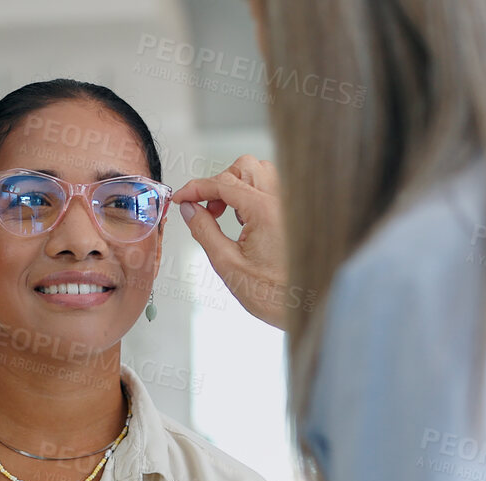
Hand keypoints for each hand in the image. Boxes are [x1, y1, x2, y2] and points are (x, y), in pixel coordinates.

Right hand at [172, 155, 292, 329]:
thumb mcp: (227, 263)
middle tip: (205, 209)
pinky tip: (244, 220)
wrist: (305, 308)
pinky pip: (271, 188)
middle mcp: (282, 201)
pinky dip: (252, 194)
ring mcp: (291, 206)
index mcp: (265, 211)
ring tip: (225, 213)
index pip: (223, 182)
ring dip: (236, 186)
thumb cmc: (272, 294)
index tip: (181, 198)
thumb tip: (189, 210)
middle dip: (218, 183)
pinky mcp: (294, 214)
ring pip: (260, 173)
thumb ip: (204, 231)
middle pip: (243, 168)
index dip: (196, 188)